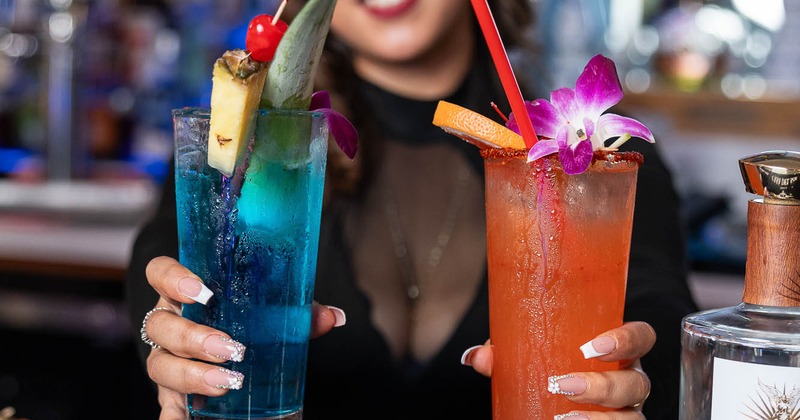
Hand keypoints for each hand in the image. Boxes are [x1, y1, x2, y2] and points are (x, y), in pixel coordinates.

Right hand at [140, 256, 345, 419]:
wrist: (234, 361)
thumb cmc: (248, 326)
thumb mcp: (272, 315)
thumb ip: (299, 313)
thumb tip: (335, 317)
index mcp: (187, 295)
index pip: (161, 272)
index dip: (173, 277)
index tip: (202, 291)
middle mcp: (169, 325)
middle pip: (160, 324)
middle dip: (193, 336)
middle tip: (231, 348)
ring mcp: (167, 361)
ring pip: (159, 364)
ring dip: (192, 374)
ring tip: (229, 381)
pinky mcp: (172, 396)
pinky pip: (166, 410)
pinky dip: (174, 419)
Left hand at [462, 322, 655, 418]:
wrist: (550, 407)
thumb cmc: (550, 367)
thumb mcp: (530, 356)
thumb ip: (508, 353)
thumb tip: (477, 357)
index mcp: (615, 351)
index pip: (641, 337)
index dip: (626, 339)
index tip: (592, 347)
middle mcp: (629, 380)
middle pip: (636, 383)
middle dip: (603, 386)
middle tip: (565, 385)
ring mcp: (627, 412)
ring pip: (632, 418)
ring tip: (563, 419)